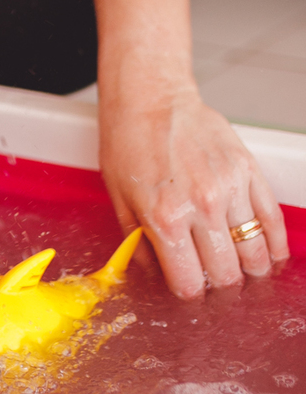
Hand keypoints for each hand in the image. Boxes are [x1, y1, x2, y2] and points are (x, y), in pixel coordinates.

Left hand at [99, 83, 287, 297]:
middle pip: (227, 275)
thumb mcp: (119, 199)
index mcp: (165, 218)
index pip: (190, 284)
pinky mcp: (248, 171)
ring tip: (243, 274)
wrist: (150, 97)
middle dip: (222, 289)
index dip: (190, 295)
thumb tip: (155, 277)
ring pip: (256, 253)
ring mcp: (229, 188)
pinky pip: (272, 219)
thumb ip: (138, 244)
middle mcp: (201, 206)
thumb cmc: (128, 141)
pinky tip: (270, 255)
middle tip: (217, 288)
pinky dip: (275, 244)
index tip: (190, 293)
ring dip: (251, 272)